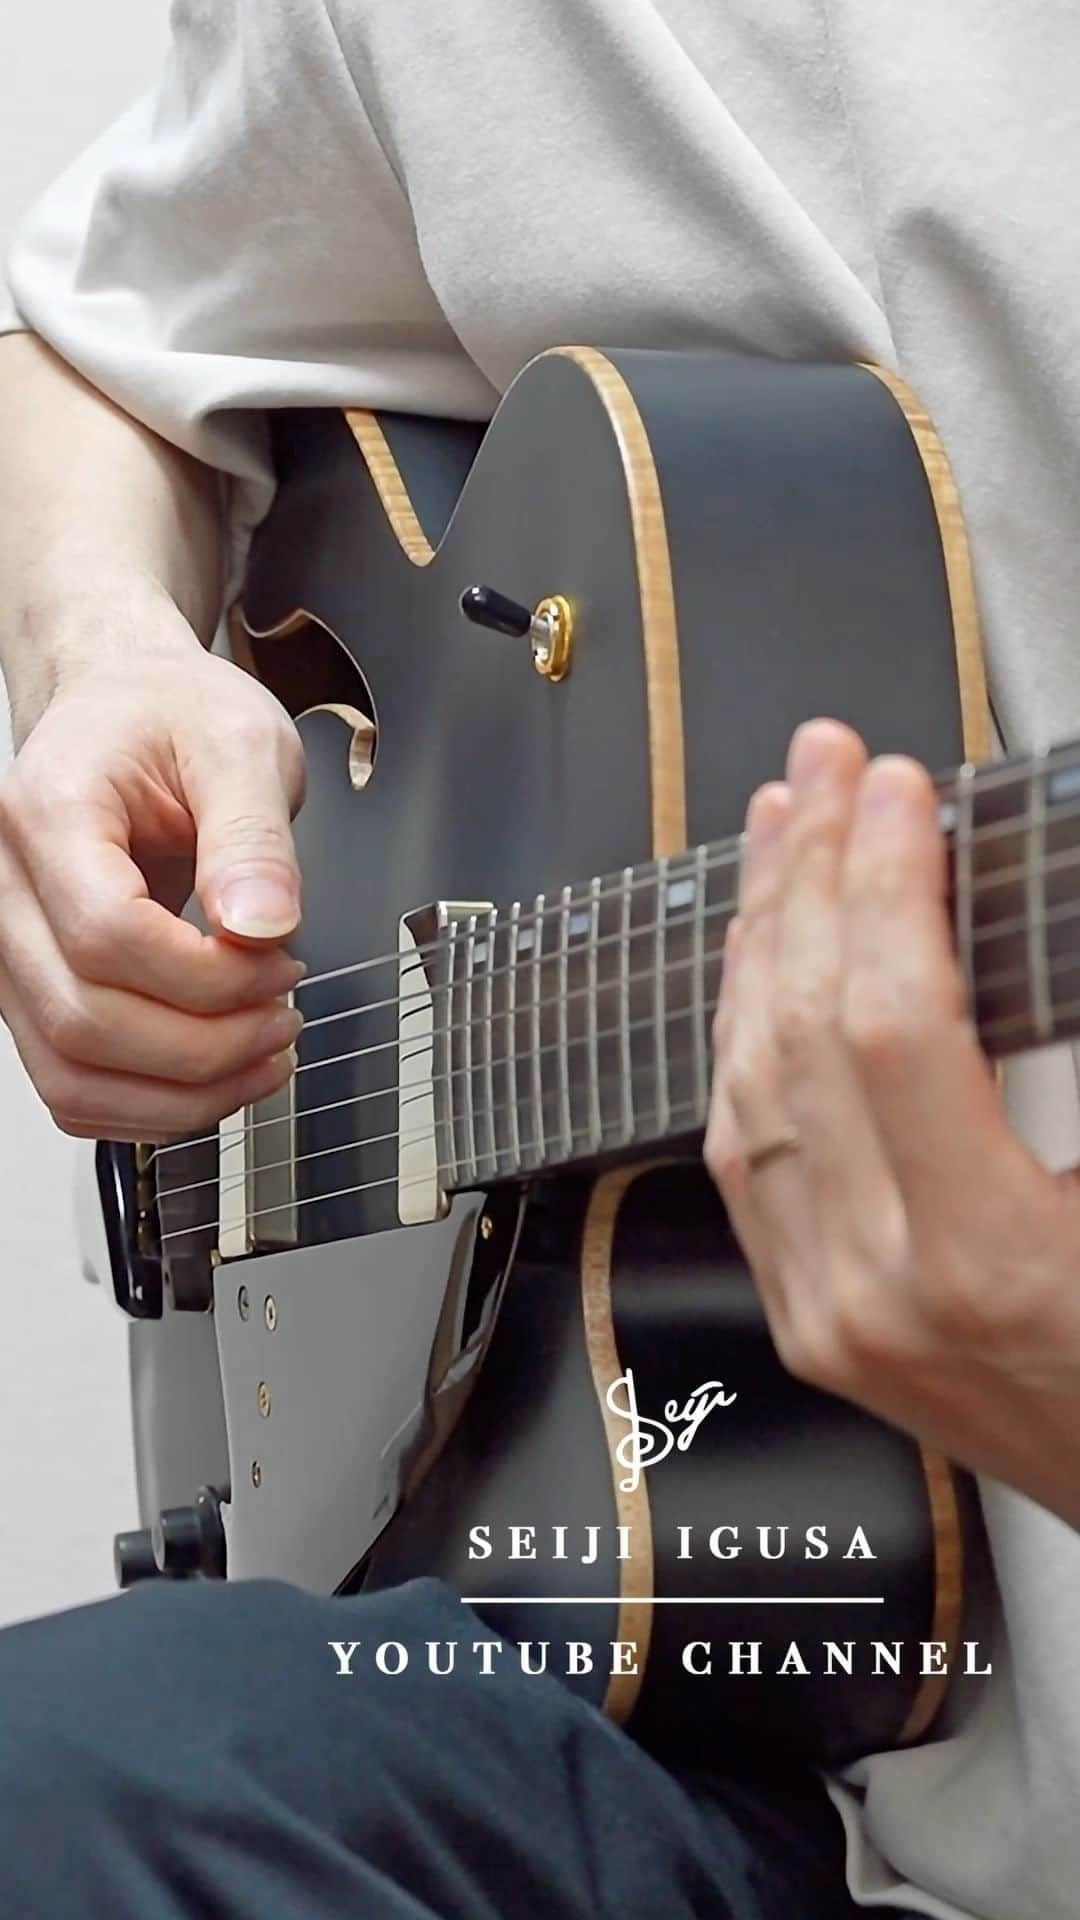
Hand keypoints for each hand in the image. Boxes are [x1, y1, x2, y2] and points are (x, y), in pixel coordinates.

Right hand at [0, 612, 306, 1141]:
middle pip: (84, 1020)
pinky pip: (74, 1086)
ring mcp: (13, 950)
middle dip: (207, 1045)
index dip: (206, 976)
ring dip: (183, 1095)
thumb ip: (254, 837)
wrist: (128, 708)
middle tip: (285, 1014)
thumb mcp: (241, 744)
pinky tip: (220, 1075)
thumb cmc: (173, 718)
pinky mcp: (37, 991)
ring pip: (71, 1074)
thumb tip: (261, 925)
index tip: (281, 963)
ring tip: (264, 1055)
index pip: (107, 934)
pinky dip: (153, 1105)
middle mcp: (7, 889)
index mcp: (50, 813)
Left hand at [704, 718, 1079, 1528]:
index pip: (895, 1025)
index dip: (890, 885)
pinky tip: (759, 961)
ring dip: (762, 940)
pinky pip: (738, 1154)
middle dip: (811, 878)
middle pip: (802, 1037)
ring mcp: (825, 1314)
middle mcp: (876, 1292)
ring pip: (746, 1088)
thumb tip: (1032, 927)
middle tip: (825, 768)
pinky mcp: (809, 1322)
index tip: (898, 788)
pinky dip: (743, 1037)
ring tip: (781, 833)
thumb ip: (1077, 1049)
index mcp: (987, 1263)